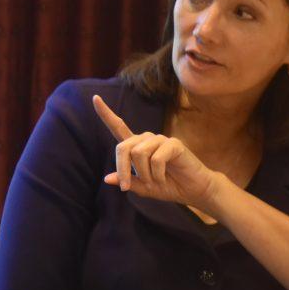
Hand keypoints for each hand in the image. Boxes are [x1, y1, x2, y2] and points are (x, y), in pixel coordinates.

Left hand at [92, 95, 221, 210]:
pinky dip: (157, 174)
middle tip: (126, 187)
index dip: (106, 113)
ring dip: (144, 174)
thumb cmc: (168, 186)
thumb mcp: (144, 188)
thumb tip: (107, 178)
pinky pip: (156, 158)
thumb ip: (128, 182)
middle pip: (123, 147)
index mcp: (136, 147)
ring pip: (139, 154)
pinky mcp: (173, 144)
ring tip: (155, 181)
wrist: (193, 191)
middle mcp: (146, 139)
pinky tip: (164, 178)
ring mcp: (160, 140)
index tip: (94, 98)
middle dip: (122, 169)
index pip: (118, 127)